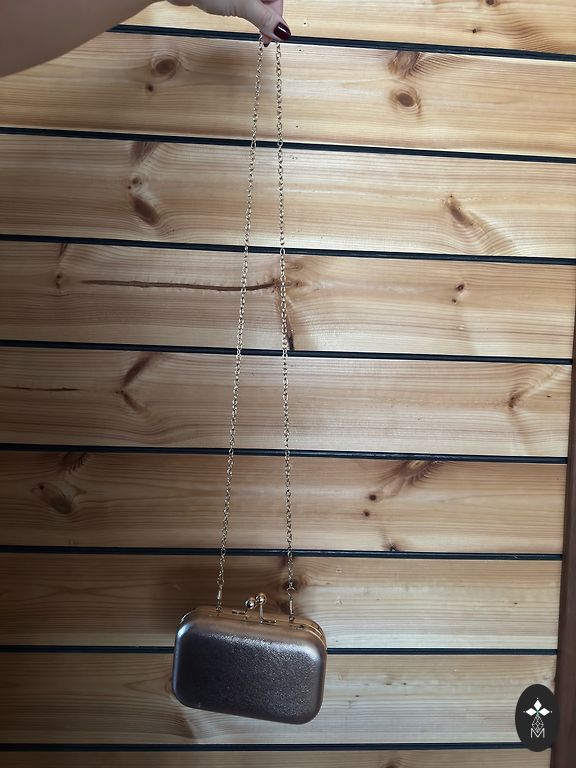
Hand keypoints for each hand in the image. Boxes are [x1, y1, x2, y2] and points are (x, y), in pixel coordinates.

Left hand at [167, 1, 289, 45]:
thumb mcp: (243, 5)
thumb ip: (264, 18)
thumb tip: (283, 31)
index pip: (277, 0)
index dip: (277, 18)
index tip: (272, 36)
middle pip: (269, 2)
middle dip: (268, 19)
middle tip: (263, 37)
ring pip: (258, 4)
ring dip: (259, 18)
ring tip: (257, 30)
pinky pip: (247, 3)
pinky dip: (248, 13)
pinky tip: (244, 18)